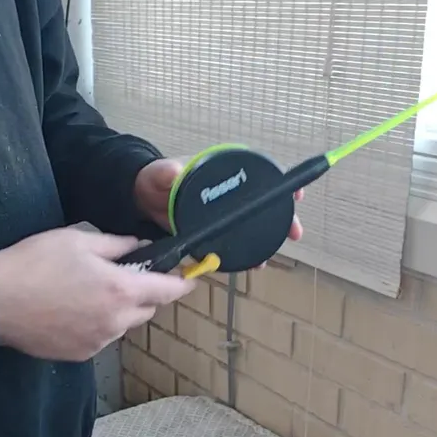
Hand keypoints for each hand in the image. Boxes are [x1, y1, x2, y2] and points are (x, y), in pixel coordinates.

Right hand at [0, 228, 194, 361]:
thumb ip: (117, 245)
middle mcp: (116, 321)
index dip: (183, 283)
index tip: (191, 278)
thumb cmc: (34, 263)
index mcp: (122, 290)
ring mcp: (98, 341)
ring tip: (88, 292)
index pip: (168, 290)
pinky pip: (101, 338)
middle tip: (122, 275)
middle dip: (143, 293)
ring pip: (123, 325)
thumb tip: (139, 247)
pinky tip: (73, 310)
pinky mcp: (80, 354)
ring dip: (118, 310)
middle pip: (147, 309)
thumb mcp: (79, 241)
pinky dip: (97, 324)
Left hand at [134, 157, 304, 241]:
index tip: (295, 194)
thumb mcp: (159, 173)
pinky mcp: (214, 231)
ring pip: (253, 225)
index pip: (260, 174)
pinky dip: (246, 253)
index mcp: (222, 173)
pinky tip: (251, 264)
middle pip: (264, 204)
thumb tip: (174, 171)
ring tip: (268, 258)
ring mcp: (223, 214)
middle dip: (283, 218)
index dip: (280, 183)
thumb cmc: (154, 179)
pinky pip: (235, 241)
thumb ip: (166, 172)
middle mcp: (229, 194)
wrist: (141, 200)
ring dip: (267, 241)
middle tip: (294, 233)